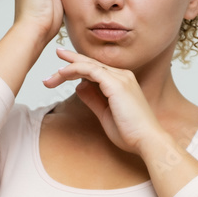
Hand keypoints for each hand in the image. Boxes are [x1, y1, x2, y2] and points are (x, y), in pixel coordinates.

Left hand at [42, 47, 165, 154]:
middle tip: (55, 56)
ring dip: (67, 68)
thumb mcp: (105, 114)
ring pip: (88, 65)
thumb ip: (93, 99)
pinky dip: (74, 70)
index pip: (96, 69)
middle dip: (70, 61)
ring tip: (50, 76)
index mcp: (122, 82)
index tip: (61, 68)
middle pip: (90, 63)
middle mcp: (122, 76)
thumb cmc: (131, 133)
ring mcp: (120, 78)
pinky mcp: (116, 84)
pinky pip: (90, 71)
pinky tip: (61, 74)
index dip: (78, 66)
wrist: (147, 141)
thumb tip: (80, 87)